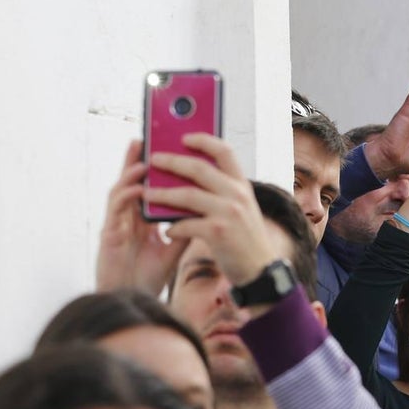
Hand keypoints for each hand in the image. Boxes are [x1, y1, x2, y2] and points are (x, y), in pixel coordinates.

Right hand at [96, 140, 187, 292]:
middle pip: (131, 182)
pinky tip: (138, 189)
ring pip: (121, 190)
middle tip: (147, 137)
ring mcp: (116, 225)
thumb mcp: (174, 249)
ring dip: (131, 173)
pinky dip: (127, 197)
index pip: (149, 188)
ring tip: (143, 156)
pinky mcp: (109, 236)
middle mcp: (127, 218)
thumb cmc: (148, 276)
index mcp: (142, 219)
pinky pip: (115, 211)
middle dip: (136, 159)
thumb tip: (205, 208)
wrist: (134, 300)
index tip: (167, 151)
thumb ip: (185, 228)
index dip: (155, 170)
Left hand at [144, 134, 276, 288]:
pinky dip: (174, 227)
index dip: (203, 140)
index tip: (184, 136)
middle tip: (153, 160)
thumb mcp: (242, 209)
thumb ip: (223, 192)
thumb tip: (189, 177)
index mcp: (242, 186)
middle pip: (199, 168)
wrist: (260, 271)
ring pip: (187, 195)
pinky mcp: (218, 233)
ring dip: (163, 194)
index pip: (224, 151)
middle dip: (172, 162)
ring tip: (148, 193)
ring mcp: (228, 213)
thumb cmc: (246, 240)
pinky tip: (168, 231)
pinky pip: (186, 223)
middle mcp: (237, 195)